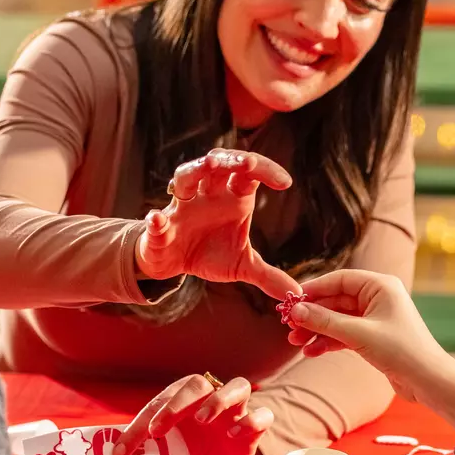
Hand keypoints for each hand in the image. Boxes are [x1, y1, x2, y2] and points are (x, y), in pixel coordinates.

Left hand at [112, 373, 273, 454]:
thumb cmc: (194, 449)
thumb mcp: (169, 451)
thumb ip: (147, 450)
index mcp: (184, 399)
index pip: (160, 402)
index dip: (140, 425)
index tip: (123, 450)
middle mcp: (211, 398)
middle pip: (198, 383)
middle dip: (176, 404)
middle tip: (159, 429)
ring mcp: (237, 410)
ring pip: (238, 385)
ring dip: (219, 399)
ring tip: (204, 419)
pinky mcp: (255, 427)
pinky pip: (262, 414)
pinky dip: (250, 421)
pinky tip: (235, 434)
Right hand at [135, 150, 301, 299]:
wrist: (173, 264)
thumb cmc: (208, 253)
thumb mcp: (241, 266)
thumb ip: (267, 275)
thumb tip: (297, 293)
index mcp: (231, 198)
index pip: (249, 174)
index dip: (266, 170)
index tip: (286, 183)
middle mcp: (206, 194)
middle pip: (217, 165)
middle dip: (232, 160)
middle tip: (248, 163)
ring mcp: (181, 207)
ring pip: (185, 178)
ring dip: (196, 169)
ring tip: (209, 164)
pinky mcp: (159, 229)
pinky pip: (157, 221)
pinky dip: (157, 220)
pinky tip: (158, 219)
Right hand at [286, 270, 454, 428]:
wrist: (429, 382)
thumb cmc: (402, 351)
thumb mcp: (359, 334)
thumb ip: (325, 321)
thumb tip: (295, 311)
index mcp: (380, 285)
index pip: (338, 279)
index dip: (313, 290)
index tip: (289, 301)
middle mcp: (378, 297)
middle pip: (335, 300)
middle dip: (311, 314)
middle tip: (288, 325)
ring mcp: (375, 318)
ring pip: (337, 319)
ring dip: (316, 330)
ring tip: (295, 342)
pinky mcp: (373, 337)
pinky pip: (344, 334)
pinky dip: (328, 342)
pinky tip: (311, 352)